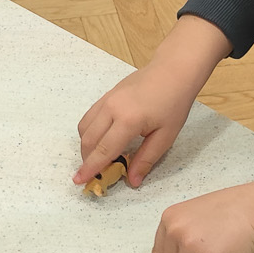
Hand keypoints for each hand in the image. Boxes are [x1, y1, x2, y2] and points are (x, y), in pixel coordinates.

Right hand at [73, 15, 231, 187]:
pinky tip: (101, 139)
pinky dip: (89, 132)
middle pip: (89, 140)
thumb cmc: (174, 104)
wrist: (173, 71)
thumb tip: (132, 181)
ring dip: (86, 146)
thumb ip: (146, 159)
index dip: (91, 168)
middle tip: (93, 173)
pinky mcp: (106, 95)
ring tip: (98, 157)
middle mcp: (111, 109)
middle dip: (87, 159)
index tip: (79, 181)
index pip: (104, 150)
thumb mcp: (166, 136)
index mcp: (128, 121)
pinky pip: (89, 117)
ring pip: (84, 128)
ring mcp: (106, 100)